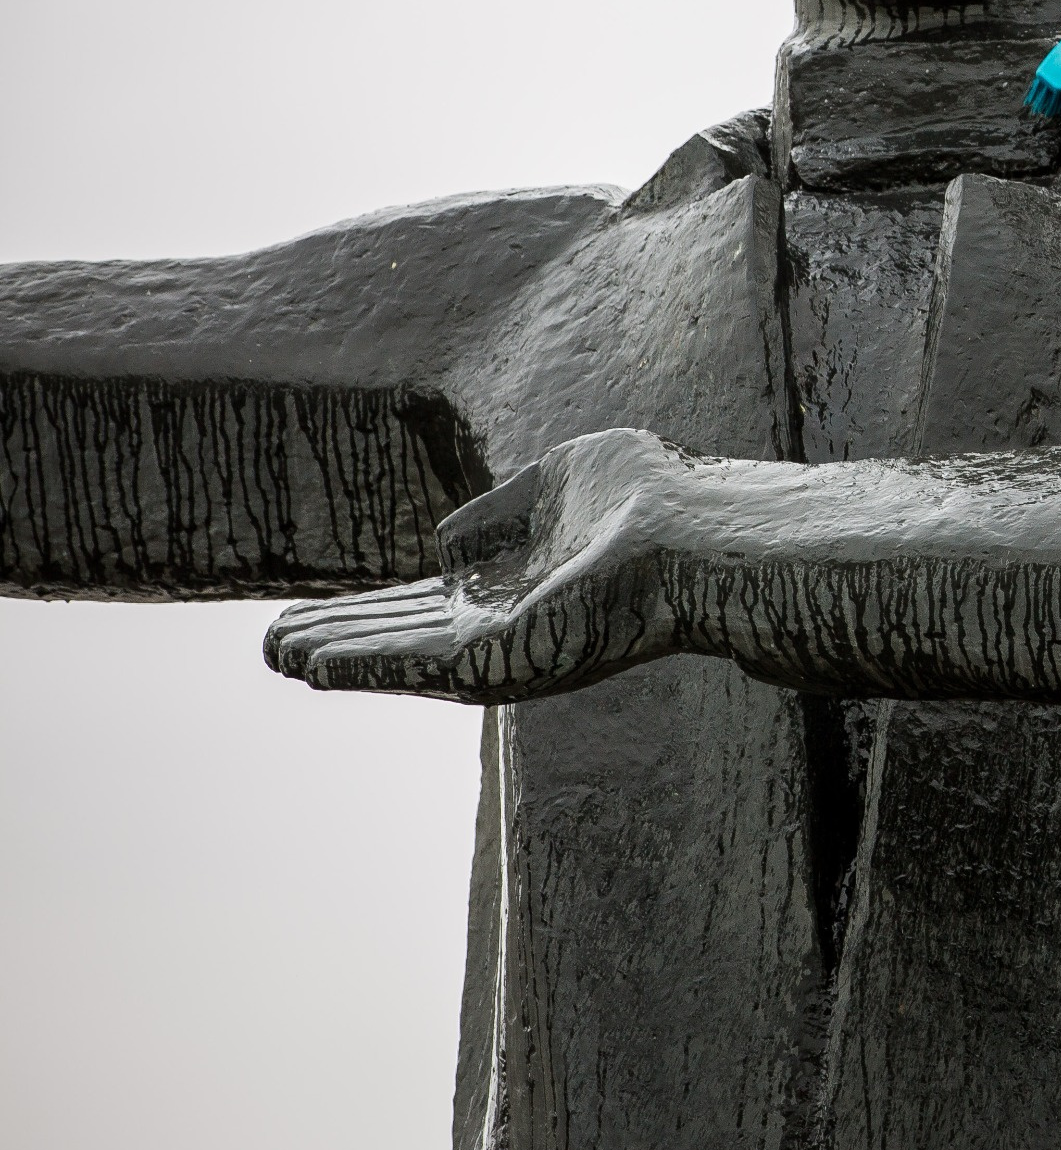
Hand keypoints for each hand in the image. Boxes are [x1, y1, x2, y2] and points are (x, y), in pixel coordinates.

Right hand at [265, 428, 704, 702]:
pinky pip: (419, 666)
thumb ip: (499, 513)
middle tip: (272, 643)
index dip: (370, 609)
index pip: (428, 604)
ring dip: (340, 655)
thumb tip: (445, 544)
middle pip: (406, 637)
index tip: (308, 614)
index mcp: (517, 586)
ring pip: (403, 657)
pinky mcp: (508, 659)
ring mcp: (507, 646)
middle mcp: (508, 624)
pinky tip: (313, 663)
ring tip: (276, 654)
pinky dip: (364, 664)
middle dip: (342, 639)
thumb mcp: (559, 483)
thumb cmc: (652, 499)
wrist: (698, 530)